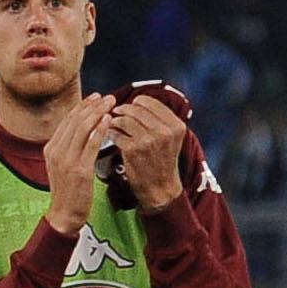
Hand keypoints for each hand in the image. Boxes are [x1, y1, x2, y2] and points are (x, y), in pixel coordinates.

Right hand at [38, 93, 110, 235]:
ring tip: (110, 104)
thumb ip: (70, 147)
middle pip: (74, 121)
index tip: (96, 97)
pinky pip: (90, 144)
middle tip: (107, 97)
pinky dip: (99, 130)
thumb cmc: (69, 190)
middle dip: (91, 106)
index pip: (67, 121)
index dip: (82, 106)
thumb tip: (83, 129)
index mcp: (50, 149)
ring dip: (97, 113)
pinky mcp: (78, 170)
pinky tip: (108, 120)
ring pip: (81, 129)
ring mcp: (65, 161)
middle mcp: (55, 152)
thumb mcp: (63, 165)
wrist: (64, 213)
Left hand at [105, 91, 187, 209]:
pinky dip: (110, 133)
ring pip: (124, 120)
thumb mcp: (171, 138)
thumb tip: (139, 100)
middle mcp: (164, 131)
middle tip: (115, 113)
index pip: (151, 102)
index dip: (136, 102)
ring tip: (112, 124)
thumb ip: (160, 119)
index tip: (130, 106)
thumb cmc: (162, 160)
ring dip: (114, 121)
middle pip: (135, 109)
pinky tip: (110, 135)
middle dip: (122, 110)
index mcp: (176, 125)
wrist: (159, 186)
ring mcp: (148, 140)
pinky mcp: (132, 150)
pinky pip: (115, 133)